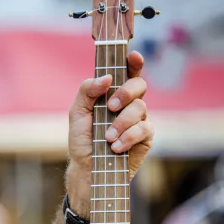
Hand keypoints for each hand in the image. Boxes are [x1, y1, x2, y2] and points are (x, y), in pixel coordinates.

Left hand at [66, 51, 153, 208]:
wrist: (87, 167)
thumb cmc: (82, 139)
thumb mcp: (77, 113)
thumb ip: (87, 91)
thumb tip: (106, 78)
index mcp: (113, 94)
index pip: (128, 72)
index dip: (133, 62)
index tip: (133, 56)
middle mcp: (129, 104)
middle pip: (139, 85)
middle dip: (126, 93)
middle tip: (111, 107)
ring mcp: (139, 119)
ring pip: (140, 108)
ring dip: (121, 122)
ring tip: (106, 137)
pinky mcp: (146, 137)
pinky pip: (144, 129)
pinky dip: (128, 137)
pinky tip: (115, 146)